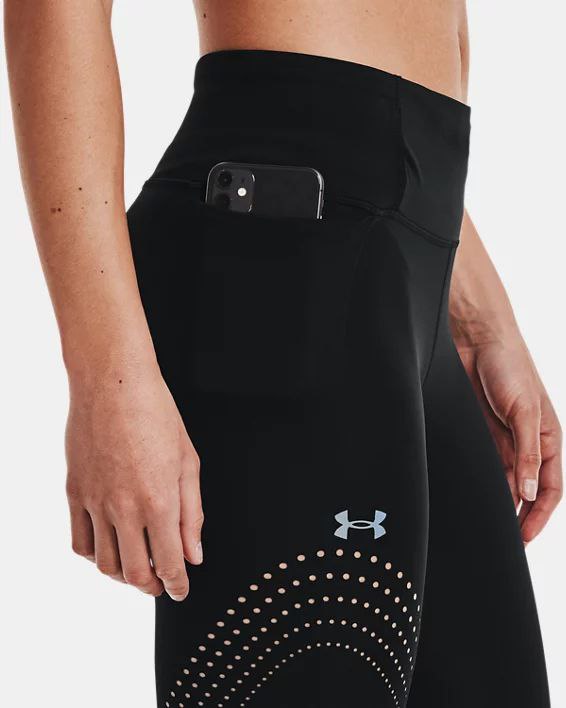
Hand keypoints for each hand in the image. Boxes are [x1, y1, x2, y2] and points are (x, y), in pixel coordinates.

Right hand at [65, 364, 202, 599]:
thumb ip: (192, 513)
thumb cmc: (157, 414)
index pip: (170, 564)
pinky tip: (110, 548)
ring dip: (123, 575)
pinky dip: (94, 556)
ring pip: (105, 564)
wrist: (112, 383)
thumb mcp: (188, 461)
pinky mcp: (74, 492)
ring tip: (137, 567)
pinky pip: (79, 542)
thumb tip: (195, 554)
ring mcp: (95, 502)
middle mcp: (125, 508)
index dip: (178, 586)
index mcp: (160, 501)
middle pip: (135, 573)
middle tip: (161, 583)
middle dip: (152, 587)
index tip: (181, 590)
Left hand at [457, 336, 561, 542]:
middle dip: (520, 515)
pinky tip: (476, 494)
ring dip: (501, 501)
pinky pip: (487, 464)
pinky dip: (485, 482)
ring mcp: (505, 439)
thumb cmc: (511, 367)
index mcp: (549, 438)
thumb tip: (528, 493)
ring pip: (506, 481)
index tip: (525, 537)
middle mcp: (529, 443)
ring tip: (489, 523)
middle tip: (506, 540)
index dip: (540, 514)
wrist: (477, 341)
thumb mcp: (524, 411)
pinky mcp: (483, 432)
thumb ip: (527, 454)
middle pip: (528, 490)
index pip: (550, 488)